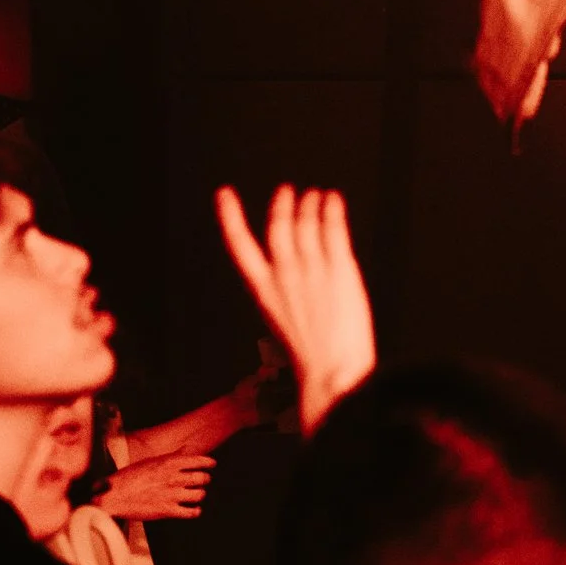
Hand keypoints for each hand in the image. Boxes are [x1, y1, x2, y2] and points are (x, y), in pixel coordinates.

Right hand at [97, 453, 215, 521]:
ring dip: (199, 495)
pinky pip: (191, 512)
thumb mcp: (150, 461)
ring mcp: (172, 495)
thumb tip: (186, 450)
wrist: (115, 495)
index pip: (197, 460)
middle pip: (202, 478)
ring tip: (196, 495)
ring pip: (199, 495)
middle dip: (205, 479)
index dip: (208, 462)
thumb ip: (171, 457)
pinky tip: (194, 510)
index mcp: (168, 463)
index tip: (212, 464)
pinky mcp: (168, 511)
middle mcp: (173, 478)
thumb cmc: (129, 477)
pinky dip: (195, 511)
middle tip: (203, 480)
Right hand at [216, 185, 376, 435]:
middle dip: (282, 204)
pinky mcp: (341, 268)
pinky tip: (334, 201)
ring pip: (307, 223)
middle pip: (279, 226)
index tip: (224, 195)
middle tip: (288, 191)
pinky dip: (333, 210)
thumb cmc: (312, 359)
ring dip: (310, 204)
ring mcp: (312, 268)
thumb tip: (291, 273)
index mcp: (264, 291)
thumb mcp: (284, 324)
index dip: (230, 217)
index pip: (239, 245)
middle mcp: (284, 274)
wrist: (334, 373)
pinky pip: (334, 229)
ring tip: (316, 196)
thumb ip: (284, 295)